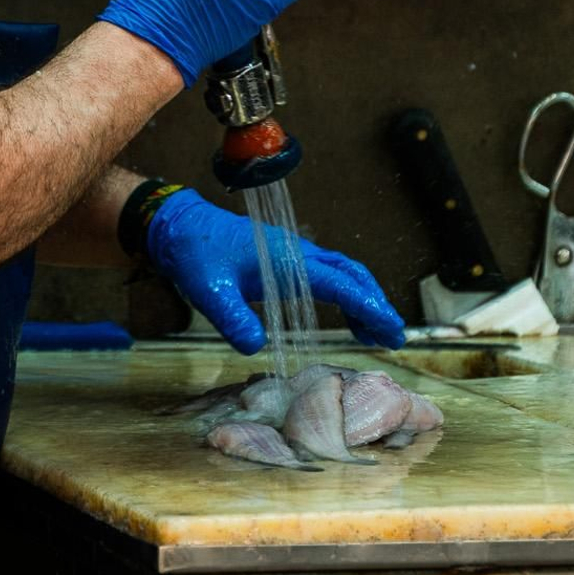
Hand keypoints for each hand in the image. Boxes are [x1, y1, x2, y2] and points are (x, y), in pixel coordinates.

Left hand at [145, 188, 405, 353]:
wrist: (180, 228)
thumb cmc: (194, 255)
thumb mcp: (208, 291)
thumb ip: (231, 318)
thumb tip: (255, 347)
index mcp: (286, 259)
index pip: (339, 282)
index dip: (367, 306)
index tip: (390, 328)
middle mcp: (297, 254)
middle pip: (351, 274)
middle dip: (376, 303)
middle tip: (394, 336)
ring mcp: (292, 256)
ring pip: (343, 273)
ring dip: (364, 300)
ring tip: (379, 334)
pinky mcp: (284, 262)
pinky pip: (327, 277)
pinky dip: (346, 297)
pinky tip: (348, 321)